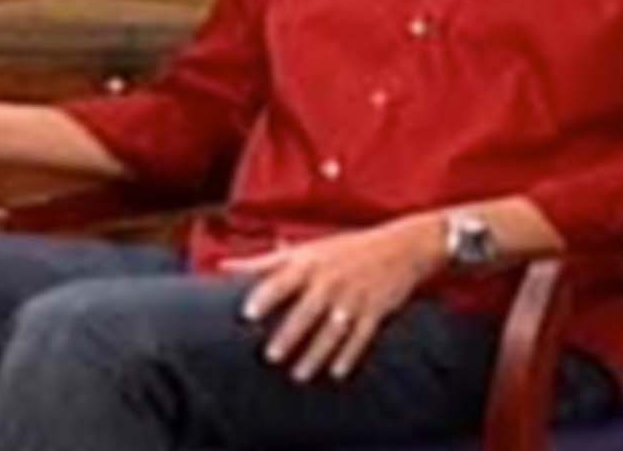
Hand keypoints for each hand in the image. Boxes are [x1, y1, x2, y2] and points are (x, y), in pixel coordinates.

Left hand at [221, 216, 443, 382]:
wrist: (399, 247)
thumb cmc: (342, 249)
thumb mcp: (304, 250)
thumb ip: (264, 262)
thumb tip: (223, 267)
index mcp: (309, 264)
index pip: (282, 280)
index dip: (264, 297)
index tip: (247, 315)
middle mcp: (330, 281)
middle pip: (306, 312)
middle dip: (289, 335)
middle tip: (270, 356)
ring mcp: (354, 298)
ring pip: (332, 331)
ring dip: (315, 354)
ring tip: (297, 374)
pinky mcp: (375, 312)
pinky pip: (360, 338)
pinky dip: (348, 356)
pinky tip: (335, 373)